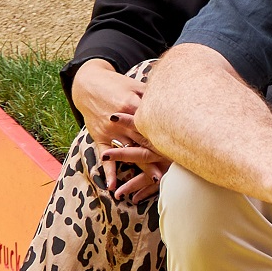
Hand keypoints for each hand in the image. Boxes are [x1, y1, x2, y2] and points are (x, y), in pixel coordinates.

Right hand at [72, 60, 169, 200]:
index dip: (168, 133)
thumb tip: (174, 96)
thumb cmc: (117, 84)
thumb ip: (152, 94)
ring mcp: (109, 131)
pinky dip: (108, 172)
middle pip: (144, 139)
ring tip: (154, 179)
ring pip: (127, 151)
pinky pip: (104, 157)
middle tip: (178, 166)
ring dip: (141, 165)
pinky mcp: (99, 138)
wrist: (87, 84)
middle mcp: (120, 121)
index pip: (153, 122)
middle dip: (160, 153)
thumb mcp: (135, 85)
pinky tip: (113, 186)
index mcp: (131, 105)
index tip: (184, 144)